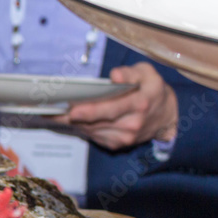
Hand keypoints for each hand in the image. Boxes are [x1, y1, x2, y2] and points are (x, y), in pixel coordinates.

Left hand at [48, 63, 177, 150]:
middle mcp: (132, 124)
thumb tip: (114, 76)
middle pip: (96, 122)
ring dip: (72, 123)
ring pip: (91, 130)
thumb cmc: (152, 89)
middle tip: (52, 111)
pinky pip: (93, 136)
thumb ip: (130, 73)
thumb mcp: (147, 73)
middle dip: (72, 117)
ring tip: (53, 113)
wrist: (165, 116)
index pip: (111, 108)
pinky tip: (67, 119)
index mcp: (140, 103)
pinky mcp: (116, 144)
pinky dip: (80, 128)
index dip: (89, 110)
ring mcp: (124, 137)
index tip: (71, 109)